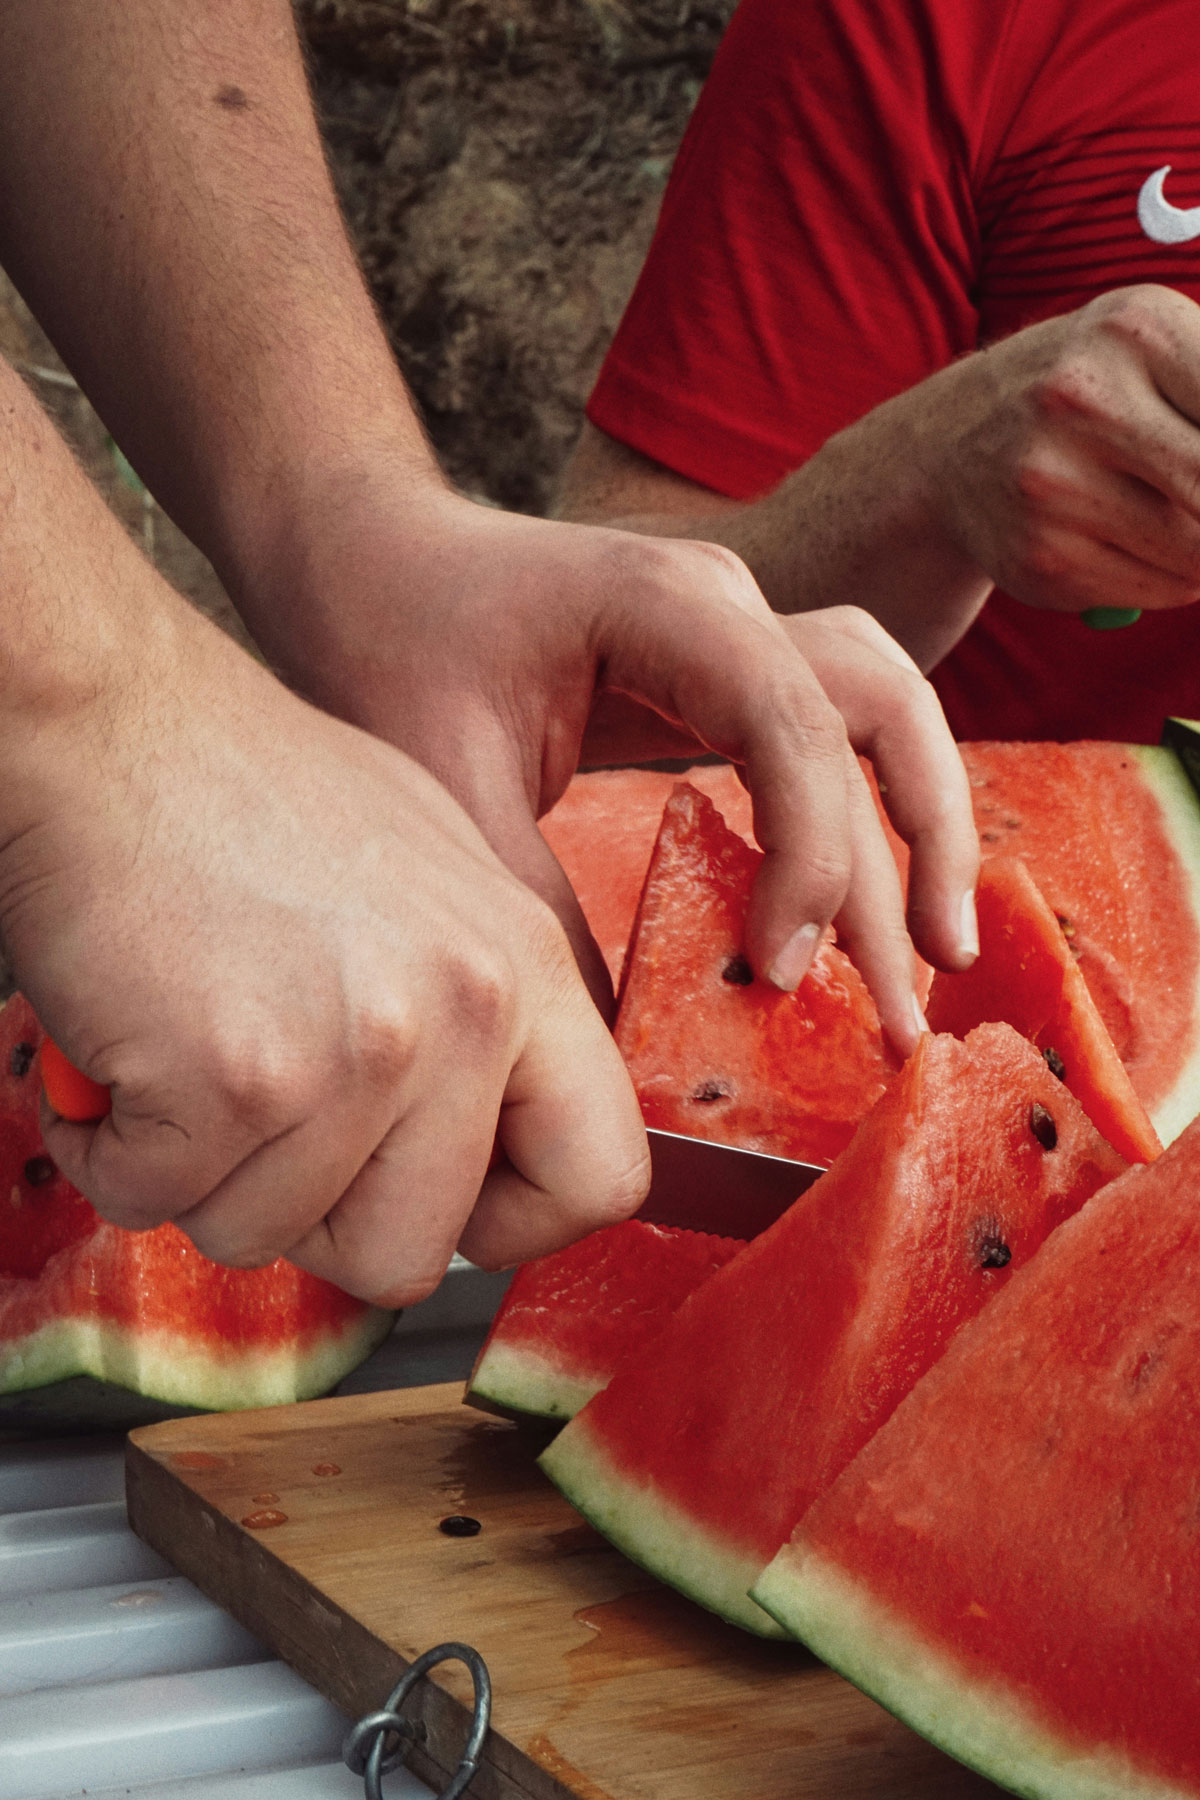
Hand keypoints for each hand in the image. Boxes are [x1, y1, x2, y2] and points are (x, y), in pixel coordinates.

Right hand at [2, 598, 648, 1302]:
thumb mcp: (427, 872)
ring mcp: (357, 1050)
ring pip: (267, 1236)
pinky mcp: (236, 1075)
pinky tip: (117, 1056)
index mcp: (523, 965)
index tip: (440, 1207)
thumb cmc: (240, 787)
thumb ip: (481, 1007)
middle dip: (313, 1216)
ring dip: (199, 1171)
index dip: (511, 1223)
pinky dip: (110, 1150)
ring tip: (180, 1051)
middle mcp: (463, 1013)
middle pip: (412, 1255)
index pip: (601, 1178)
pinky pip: (155, 1199)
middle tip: (257, 1121)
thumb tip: (490, 1132)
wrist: (103, 717)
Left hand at [230, 480, 980, 1052]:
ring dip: (925, 830)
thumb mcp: (440, 778)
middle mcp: (724, 604)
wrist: (361, 560)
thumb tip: (615, 1039)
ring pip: (886, 710)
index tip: (781, 969)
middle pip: (879, 710)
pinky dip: (868, 816)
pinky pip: (833, 735)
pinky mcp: (721, 677)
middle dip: (914, 859)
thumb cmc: (385, 642)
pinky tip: (869, 912)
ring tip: (940, 960)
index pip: (793, 719)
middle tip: (909, 1006)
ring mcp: (734, 633)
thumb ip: (531, 896)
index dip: (811, 853)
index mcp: (662, 602)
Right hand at [909, 284, 1199, 613]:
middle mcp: (1084, 403)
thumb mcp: (1161, 348)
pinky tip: (1144, 544)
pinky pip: (1162, 590)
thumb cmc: (1092, 388)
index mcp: (1136, 331)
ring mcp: (1054, 488)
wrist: (952, 448)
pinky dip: (1181, 579)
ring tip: (1184, 515)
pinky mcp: (1042, 560)